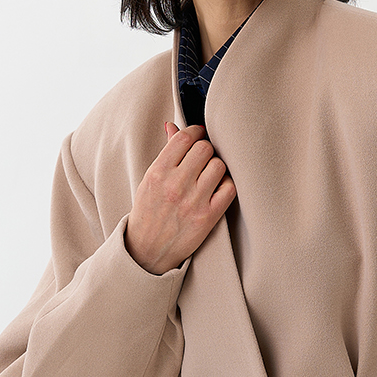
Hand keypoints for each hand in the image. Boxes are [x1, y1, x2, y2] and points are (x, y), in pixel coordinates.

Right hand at [125, 121, 236, 274]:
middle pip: (205, 148)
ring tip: (209, 175)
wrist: (147, 251)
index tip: (198, 136)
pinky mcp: (208, 218)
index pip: (185, 137)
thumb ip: (165, 154)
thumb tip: (173, 126)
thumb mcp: (149, 180)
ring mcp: (193, 202)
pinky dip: (226, 185)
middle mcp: (175, 185)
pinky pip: (229, 189)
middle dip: (206, 150)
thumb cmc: (149, 212)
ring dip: (217, 167)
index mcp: (158, 172)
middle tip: (204, 159)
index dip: (196, 132)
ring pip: (219, 166)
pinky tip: (218, 189)